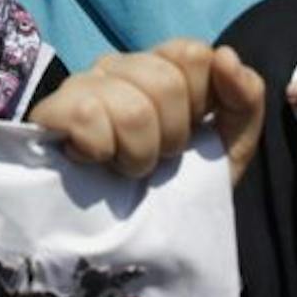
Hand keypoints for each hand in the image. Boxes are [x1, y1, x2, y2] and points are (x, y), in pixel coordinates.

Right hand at [29, 39, 265, 182]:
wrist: (128, 243)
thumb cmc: (176, 188)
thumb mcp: (228, 149)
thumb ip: (244, 100)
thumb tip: (226, 55)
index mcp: (163, 69)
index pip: (191, 53)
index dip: (200, 101)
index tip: (192, 134)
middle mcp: (121, 66)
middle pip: (165, 82)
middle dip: (171, 136)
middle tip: (157, 159)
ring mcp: (83, 83)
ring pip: (132, 108)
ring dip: (137, 154)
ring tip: (125, 167)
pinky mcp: (52, 109)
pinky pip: (88, 114)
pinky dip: (100, 150)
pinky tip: (93, 161)